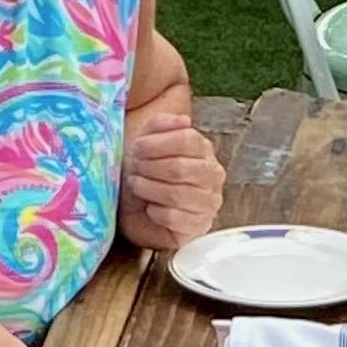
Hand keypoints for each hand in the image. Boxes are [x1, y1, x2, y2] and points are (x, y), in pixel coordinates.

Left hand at [118, 111, 225, 249]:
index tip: (137, 148)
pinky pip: (173, 217)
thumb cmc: (146, 173)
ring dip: (148, 188)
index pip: (188, 140)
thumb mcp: (148, 142)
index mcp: (203, 150)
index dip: (157, 143)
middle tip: (134, 169)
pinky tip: (149, 207)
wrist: (139, 210)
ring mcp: (208, 202)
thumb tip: (183, 120)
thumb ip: (161, 125)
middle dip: (149, 168)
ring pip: (175, 194)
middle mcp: (212, 175)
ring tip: (137, 185)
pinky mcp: (198, 226)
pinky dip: (155, 212)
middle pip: (179, 168)